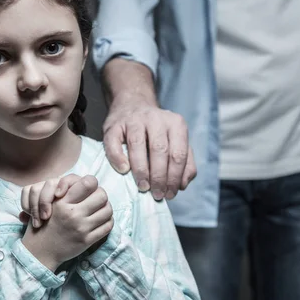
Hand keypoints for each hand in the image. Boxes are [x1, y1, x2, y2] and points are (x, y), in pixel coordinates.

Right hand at [21, 175, 113, 270]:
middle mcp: (73, 214)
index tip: (88, 188)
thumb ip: (67, 190)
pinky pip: (108, 226)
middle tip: (96, 198)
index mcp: (62, 202)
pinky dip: (107, 221)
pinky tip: (101, 220)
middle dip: (100, 195)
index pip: (89, 183)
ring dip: (105, 208)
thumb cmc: (46, 223)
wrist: (40, 250)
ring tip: (99, 209)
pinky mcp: (87, 240)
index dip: (92, 183)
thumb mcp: (51, 202)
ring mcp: (81, 228)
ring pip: (107, 210)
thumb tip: (88, 182)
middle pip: (102, 195)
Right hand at [102, 60, 196, 200]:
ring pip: (138, 145)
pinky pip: (114, 143)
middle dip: (159, 177)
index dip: (175, 177)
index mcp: (176, 123)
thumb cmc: (156, 132)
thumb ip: (185, 163)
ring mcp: (134, 119)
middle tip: (157, 194)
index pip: (178, 154)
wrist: (132, 106)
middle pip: (160, 150)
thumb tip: (182, 184)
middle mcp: (156, 118)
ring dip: (141, 170)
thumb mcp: (175, 142)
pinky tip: (124, 170)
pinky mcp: (114, 124)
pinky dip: (118, 158)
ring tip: (143, 187)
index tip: (170, 194)